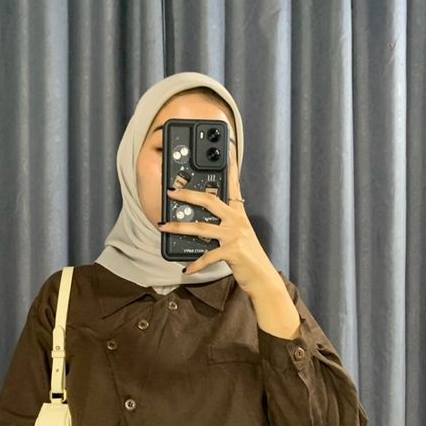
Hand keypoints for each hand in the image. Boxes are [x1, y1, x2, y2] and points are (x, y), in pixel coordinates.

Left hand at [158, 159, 279, 298]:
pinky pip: (208, 256)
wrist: (262, 277)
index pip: (233, 185)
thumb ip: (224, 224)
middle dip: (187, 195)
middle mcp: (236, 221)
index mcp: (238, 214)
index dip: (231, 167)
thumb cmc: (248, 257)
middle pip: (209, 201)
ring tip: (163, 226)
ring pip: (201, 228)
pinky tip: (187, 269)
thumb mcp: (239, 235)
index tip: (228, 148)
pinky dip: (196, 264)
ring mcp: (235, 235)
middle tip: (171, 191)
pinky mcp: (233, 251)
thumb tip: (200, 221)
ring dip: (179, 227)